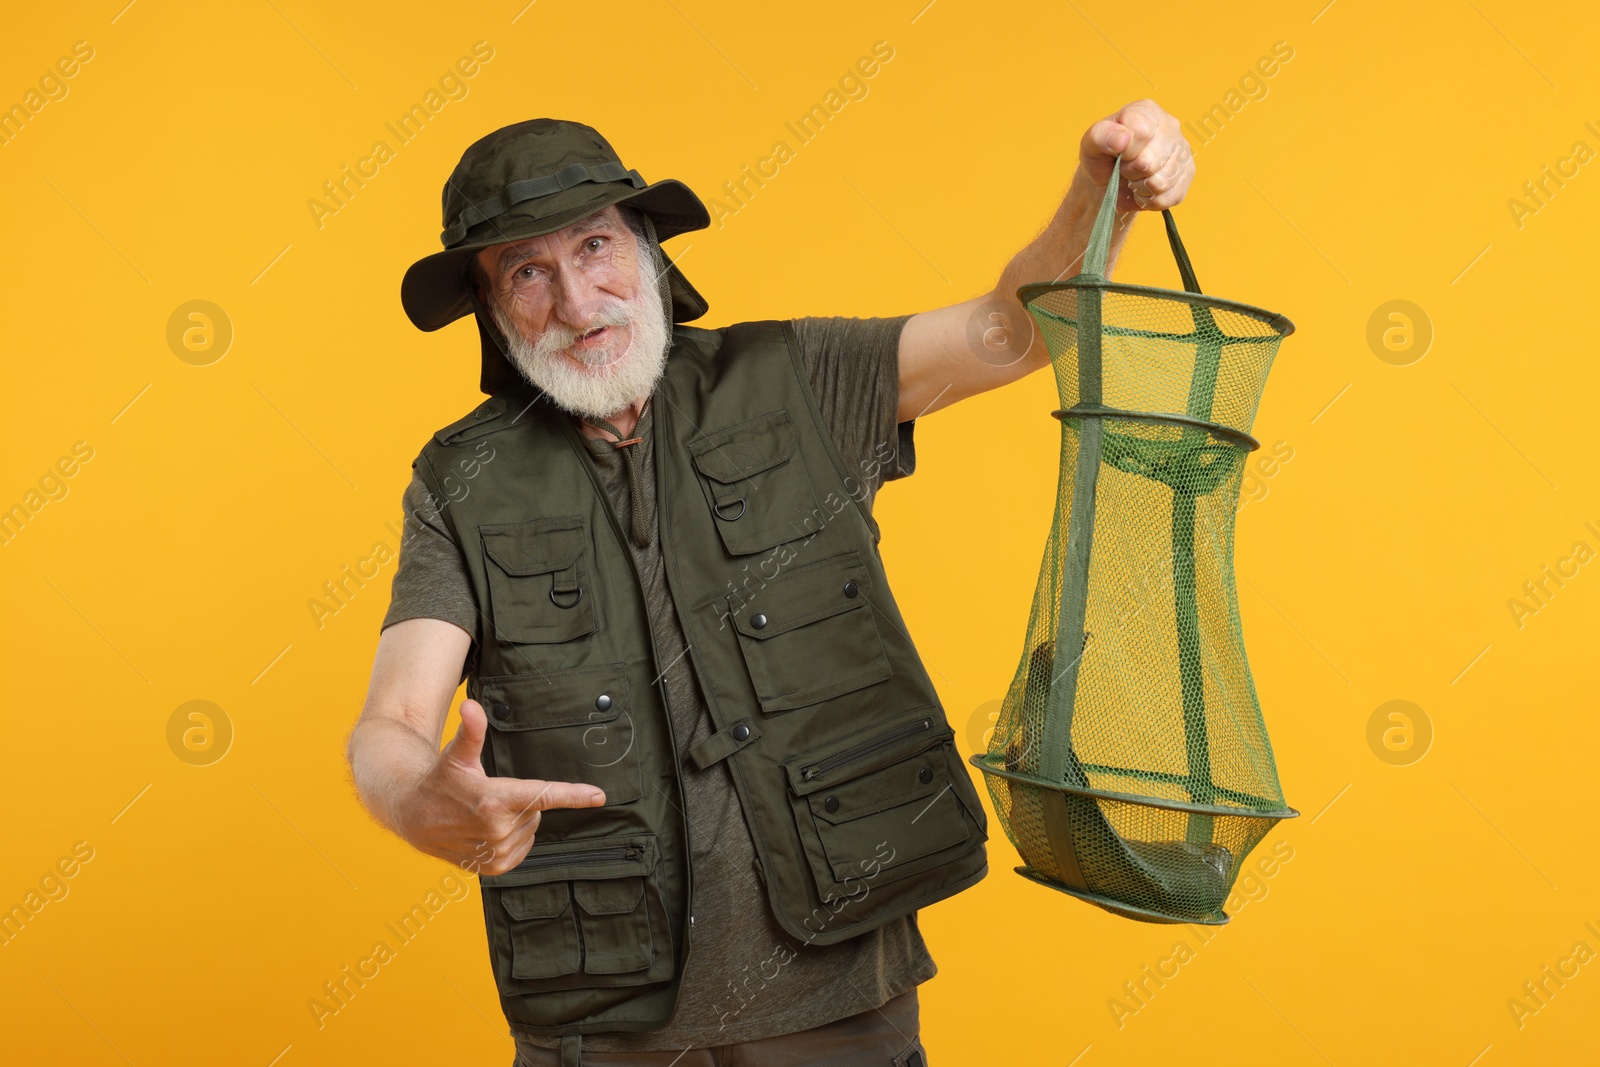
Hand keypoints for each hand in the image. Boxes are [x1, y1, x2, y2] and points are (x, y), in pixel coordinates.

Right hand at [394, 697, 605, 875]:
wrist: (413, 817)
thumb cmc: (439, 781)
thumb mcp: (456, 755)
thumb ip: (471, 731)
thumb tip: (471, 706)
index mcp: (494, 800)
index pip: (543, 796)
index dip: (574, 795)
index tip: (599, 796)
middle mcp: (497, 830)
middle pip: (535, 811)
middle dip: (521, 802)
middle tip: (490, 796)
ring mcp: (496, 852)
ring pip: (530, 830)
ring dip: (516, 821)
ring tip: (485, 814)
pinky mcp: (494, 868)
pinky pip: (522, 849)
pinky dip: (513, 839)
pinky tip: (489, 831)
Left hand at [1078, 99, 1194, 211]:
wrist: (1110, 180)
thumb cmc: (1102, 156)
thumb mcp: (1091, 143)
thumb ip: (1102, 136)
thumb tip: (1123, 138)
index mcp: (1146, 111)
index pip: (1142, 132)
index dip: (1126, 151)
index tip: (1118, 152)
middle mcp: (1170, 126)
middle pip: (1151, 163)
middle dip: (1131, 172)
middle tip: (1124, 167)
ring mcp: (1183, 149)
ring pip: (1161, 183)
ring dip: (1139, 188)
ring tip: (1134, 178)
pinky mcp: (1188, 173)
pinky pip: (1168, 197)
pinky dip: (1150, 200)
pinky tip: (1144, 189)